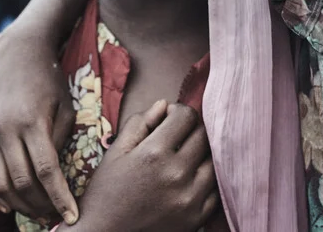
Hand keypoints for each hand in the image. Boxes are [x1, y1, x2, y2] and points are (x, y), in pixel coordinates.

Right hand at [0, 30, 77, 224]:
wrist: (19, 53)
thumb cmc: (50, 80)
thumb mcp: (66, 106)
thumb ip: (60, 141)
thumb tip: (53, 175)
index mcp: (32, 122)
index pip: (47, 171)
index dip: (60, 198)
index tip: (72, 217)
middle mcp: (5, 131)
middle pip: (21, 181)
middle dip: (41, 205)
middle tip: (56, 217)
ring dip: (18, 204)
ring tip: (37, 213)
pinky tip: (5, 205)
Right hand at [64, 101, 217, 231]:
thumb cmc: (106, 192)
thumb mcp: (116, 152)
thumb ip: (140, 123)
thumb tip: (164, 105)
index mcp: (154, 154)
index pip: (186, 116)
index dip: (177, 112)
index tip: (168, 120)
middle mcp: (176, 174)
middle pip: (203, 135)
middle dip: (190, 130)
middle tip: (176, 137)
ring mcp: (189, 198)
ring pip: (213, 160)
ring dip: (201, 154)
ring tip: (183, 158)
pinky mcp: (196, 218)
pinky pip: (216, 189)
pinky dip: (206, 180)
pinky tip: (189, 179)